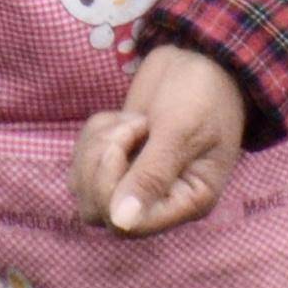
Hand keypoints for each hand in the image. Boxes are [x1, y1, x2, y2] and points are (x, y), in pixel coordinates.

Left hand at [70, 44, 247, 236]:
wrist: (206, 61)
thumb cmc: (205, 95)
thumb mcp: (181, 131)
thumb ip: (152, 176)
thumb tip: (121, 221)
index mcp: (186, 202)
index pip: (129, 226)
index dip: (109, 188)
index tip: (124, 141)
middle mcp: (159, 200)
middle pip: (97, 210)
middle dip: (99, 163)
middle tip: (131, 126)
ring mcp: (134, 182)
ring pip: (83, 186)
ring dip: (96, 146)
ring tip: (132, 121)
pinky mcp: (118, 160)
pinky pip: (82, 160)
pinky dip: (95, 134)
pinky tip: (125, 118)